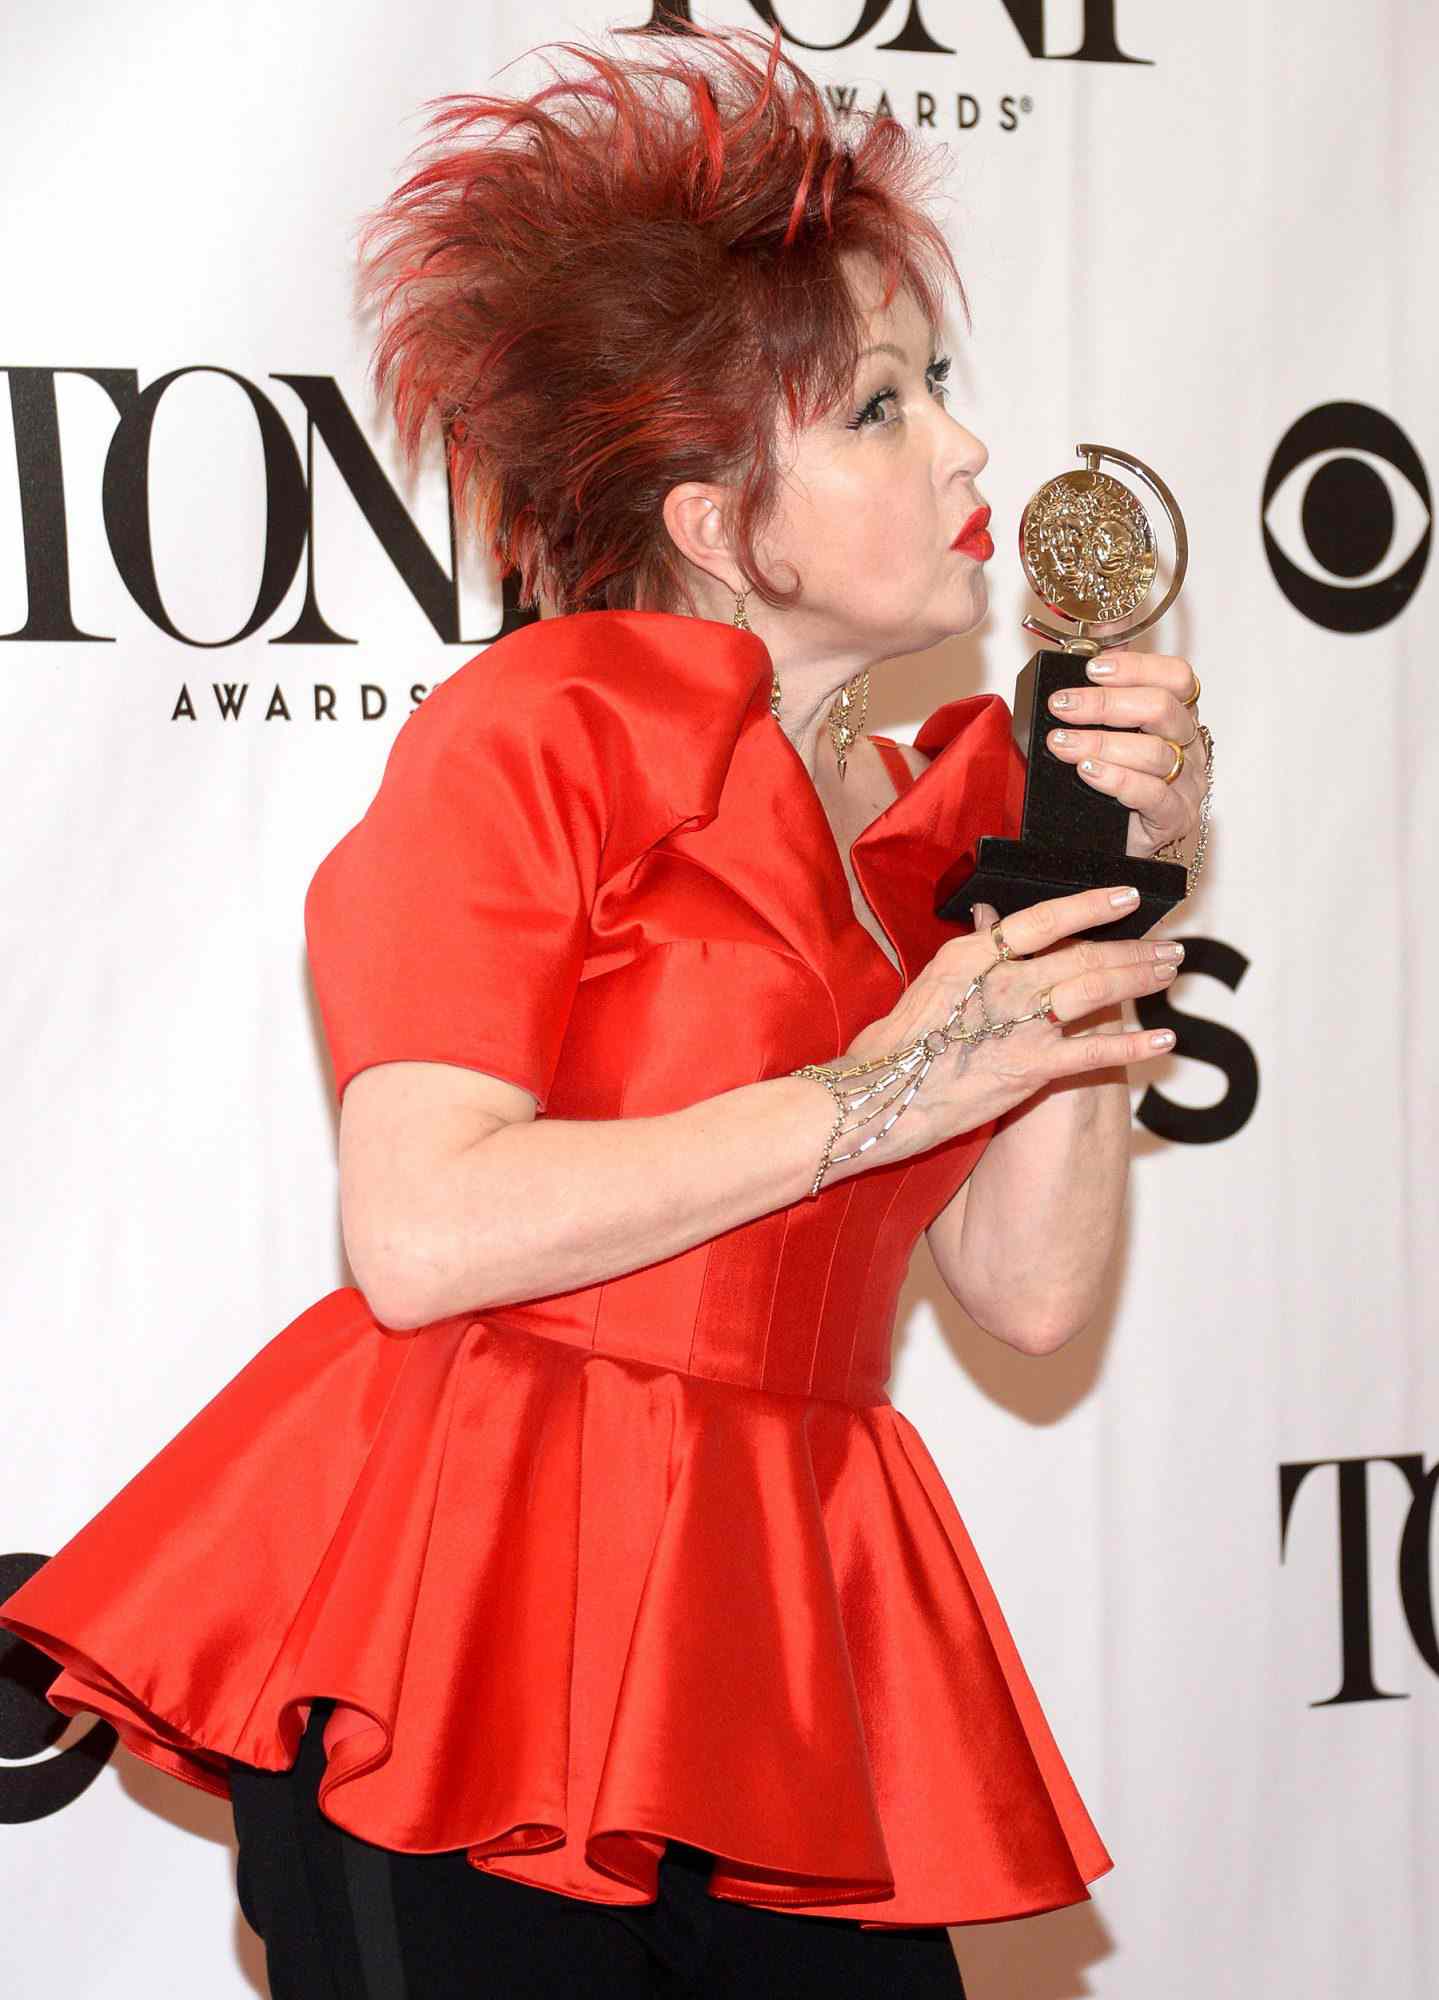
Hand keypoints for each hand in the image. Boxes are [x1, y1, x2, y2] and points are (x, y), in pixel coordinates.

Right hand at [828, 884, 1180, 1170]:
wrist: (878, 1096)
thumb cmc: (895, 1043)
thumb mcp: (931, 981)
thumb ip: (970, 950)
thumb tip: (988, 915)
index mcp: (973, 953)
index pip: (1045, 917)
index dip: (1091, 905)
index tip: (1127, 898)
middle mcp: (1002, 980)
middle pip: (1083, 953)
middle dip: (1133, 949)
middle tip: (1168, 947)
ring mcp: (1018, 1022)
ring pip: (1096, 990)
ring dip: (1139, 980)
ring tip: (1169, 974)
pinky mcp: (1030, 1067)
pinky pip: (1095, 1052)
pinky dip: (1134, 1044)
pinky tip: (1164, 1040)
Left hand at [1042, 649, 1206, 860]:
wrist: (1115, 840)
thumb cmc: (1115, 776)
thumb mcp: (1110, 723)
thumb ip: (1109, 678)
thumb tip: (1098, 628)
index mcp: (1178, 714)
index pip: (1176, 676)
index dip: (1136, 668)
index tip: (1091, 670)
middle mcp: (1190, 744)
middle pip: (1161, 709)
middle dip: (1104, 705)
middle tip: (1062, 707)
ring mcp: (1187, 782)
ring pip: (1154, 752)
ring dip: (1100, 744)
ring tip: (1061, 745)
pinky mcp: (1175, 819)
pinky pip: (1153, 795)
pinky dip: (1117, 780)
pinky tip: (1088, 772)